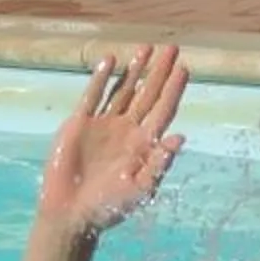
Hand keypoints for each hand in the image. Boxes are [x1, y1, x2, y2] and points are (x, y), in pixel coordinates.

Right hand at [39, 47, 186, 235]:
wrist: (73, 213)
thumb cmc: (110, 206)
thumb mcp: (141, 188)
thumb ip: (159, 162)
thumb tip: (180, 137)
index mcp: (146, 144)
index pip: (164, 110)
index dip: (175, 89)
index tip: (186, 68)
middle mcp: (128, 130)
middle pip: (148, 94)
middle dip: (160, 72)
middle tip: (171, 47)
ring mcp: (104, 125)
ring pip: (123, 90)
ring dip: (134, 70)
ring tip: (146, 48)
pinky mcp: (80, 124)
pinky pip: (93, 96)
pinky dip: (102, 79)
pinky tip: (111, 60)